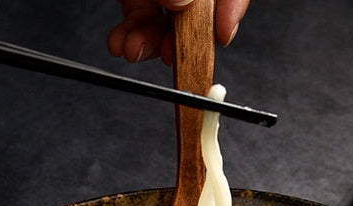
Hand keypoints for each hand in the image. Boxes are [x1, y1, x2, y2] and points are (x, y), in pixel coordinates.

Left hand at [107, 0, 248, 63]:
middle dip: (182, 38)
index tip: (224, 34)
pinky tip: (120, 44)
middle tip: (170, 53)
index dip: (232, 9)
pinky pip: (140, 17)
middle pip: (198, 11)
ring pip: (167, 19)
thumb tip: (182, 1)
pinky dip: (131, 34)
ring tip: (132, 50)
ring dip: (149, 42)